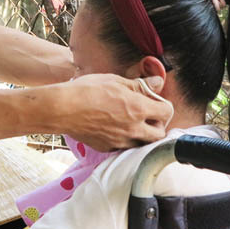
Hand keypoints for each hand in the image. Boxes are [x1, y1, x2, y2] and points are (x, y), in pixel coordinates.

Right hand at [58, 74, 173, 150]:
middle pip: (160, 134)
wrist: (62, 109)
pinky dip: (125, 140)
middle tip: (147, 115)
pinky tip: (115, 129)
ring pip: (143, 144)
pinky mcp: (107, 148)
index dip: (163, 105)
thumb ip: (140, 84)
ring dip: (143, 135)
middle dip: (157, 124)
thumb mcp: (115, 81)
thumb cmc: (87, 90)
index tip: (155, 101)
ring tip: (133, 123)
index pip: (167, 112)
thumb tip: (158, 82)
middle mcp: (133, 129)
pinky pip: (124, 147)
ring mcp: (120, 141)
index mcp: (138, 109)